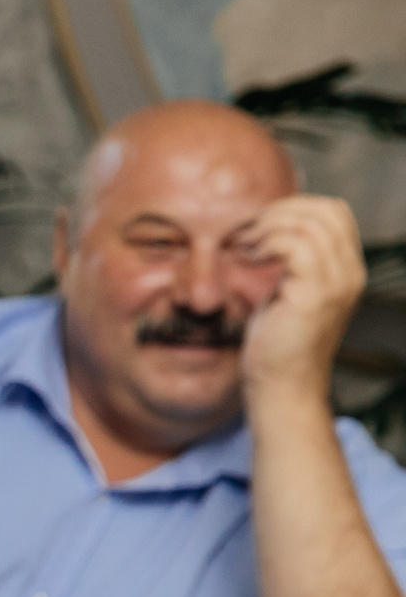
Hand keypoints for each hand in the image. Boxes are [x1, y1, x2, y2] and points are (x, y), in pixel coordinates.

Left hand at [238, 195, 366, 402]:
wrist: (281, 388)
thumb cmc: (277, 346)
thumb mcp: (287, 294)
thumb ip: (290, 264)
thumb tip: (270, 233)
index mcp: (346, 270)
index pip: (335, 214)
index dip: (296, 208)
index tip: (261, 226)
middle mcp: (350, 274)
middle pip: (328, 210)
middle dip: (283, 210)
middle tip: (250, 231)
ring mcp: (336, 284)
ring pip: (312, 223)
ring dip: (271, 226)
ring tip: (246, 245)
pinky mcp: (315, 296)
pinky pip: (296, 247)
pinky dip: (269, 243)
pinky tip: (250, 257)